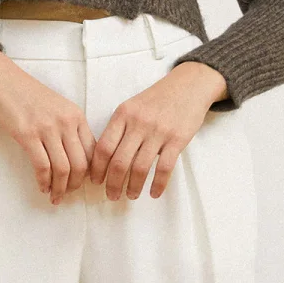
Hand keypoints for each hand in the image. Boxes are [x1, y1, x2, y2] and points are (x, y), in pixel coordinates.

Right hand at [0, 50, 94, 204]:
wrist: (2, 79)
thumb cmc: (28, 94)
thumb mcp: (57, 107)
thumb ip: (69, 128)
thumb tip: (75, 158)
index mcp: (76, 115)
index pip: (93, 151)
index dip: (90, 172)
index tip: (83, 183)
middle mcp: (66, 122)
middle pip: (81, 164)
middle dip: (76, 185)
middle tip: (68, 194)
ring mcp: (47, 128)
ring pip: (63, 168)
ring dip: (61, 188)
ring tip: (55, 196)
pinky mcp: (27, 134)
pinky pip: (42, 166)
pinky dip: (44, 181)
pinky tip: (42, 187)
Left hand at [88, 63, 225, 199]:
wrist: (188, 86)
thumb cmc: (155, 100)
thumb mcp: (131, 106)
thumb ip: (118, 128)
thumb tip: (102, 159)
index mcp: (123, 114)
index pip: (104, 146)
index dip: (97, 168)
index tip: (96, 181)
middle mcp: (138, 123)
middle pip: (119, 161)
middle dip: (112, 183)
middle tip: (111, 196)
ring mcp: (158, 131)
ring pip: (140, 167)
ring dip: (133, 187)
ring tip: (131, 195)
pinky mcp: (177, 139)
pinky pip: (164, 168)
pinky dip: (157, 184)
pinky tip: (154, 193)